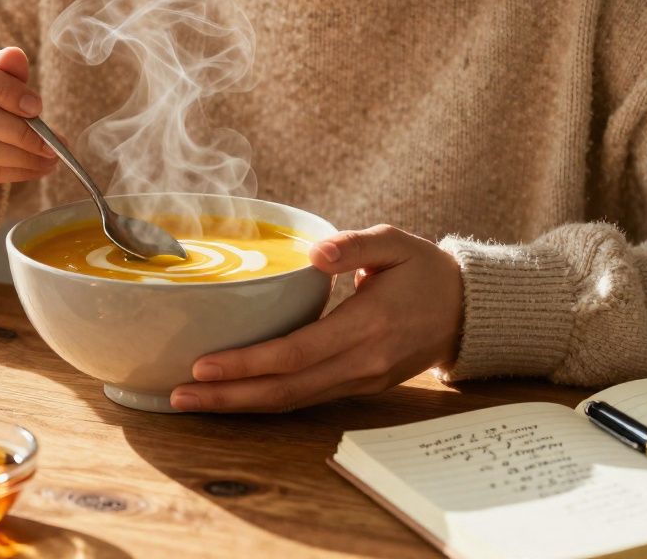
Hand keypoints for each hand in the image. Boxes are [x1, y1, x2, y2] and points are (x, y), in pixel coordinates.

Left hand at [169, 224, 464, 412]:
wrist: (468, 311)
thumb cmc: (425, 270)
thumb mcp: (396, 241)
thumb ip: (355, 244)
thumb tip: (315, 252)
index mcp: (368, 326)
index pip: (296, 353)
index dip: (247, 363)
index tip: (203, 363)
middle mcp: (362, 364)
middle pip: (285, 391)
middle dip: (229, 397)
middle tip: (179, 395)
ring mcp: (360, 381)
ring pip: (292, 402)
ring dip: (240, 405)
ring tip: (193, 401)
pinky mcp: (358, 387)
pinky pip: (305, 399)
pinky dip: (265, 401)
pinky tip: (232, 396)